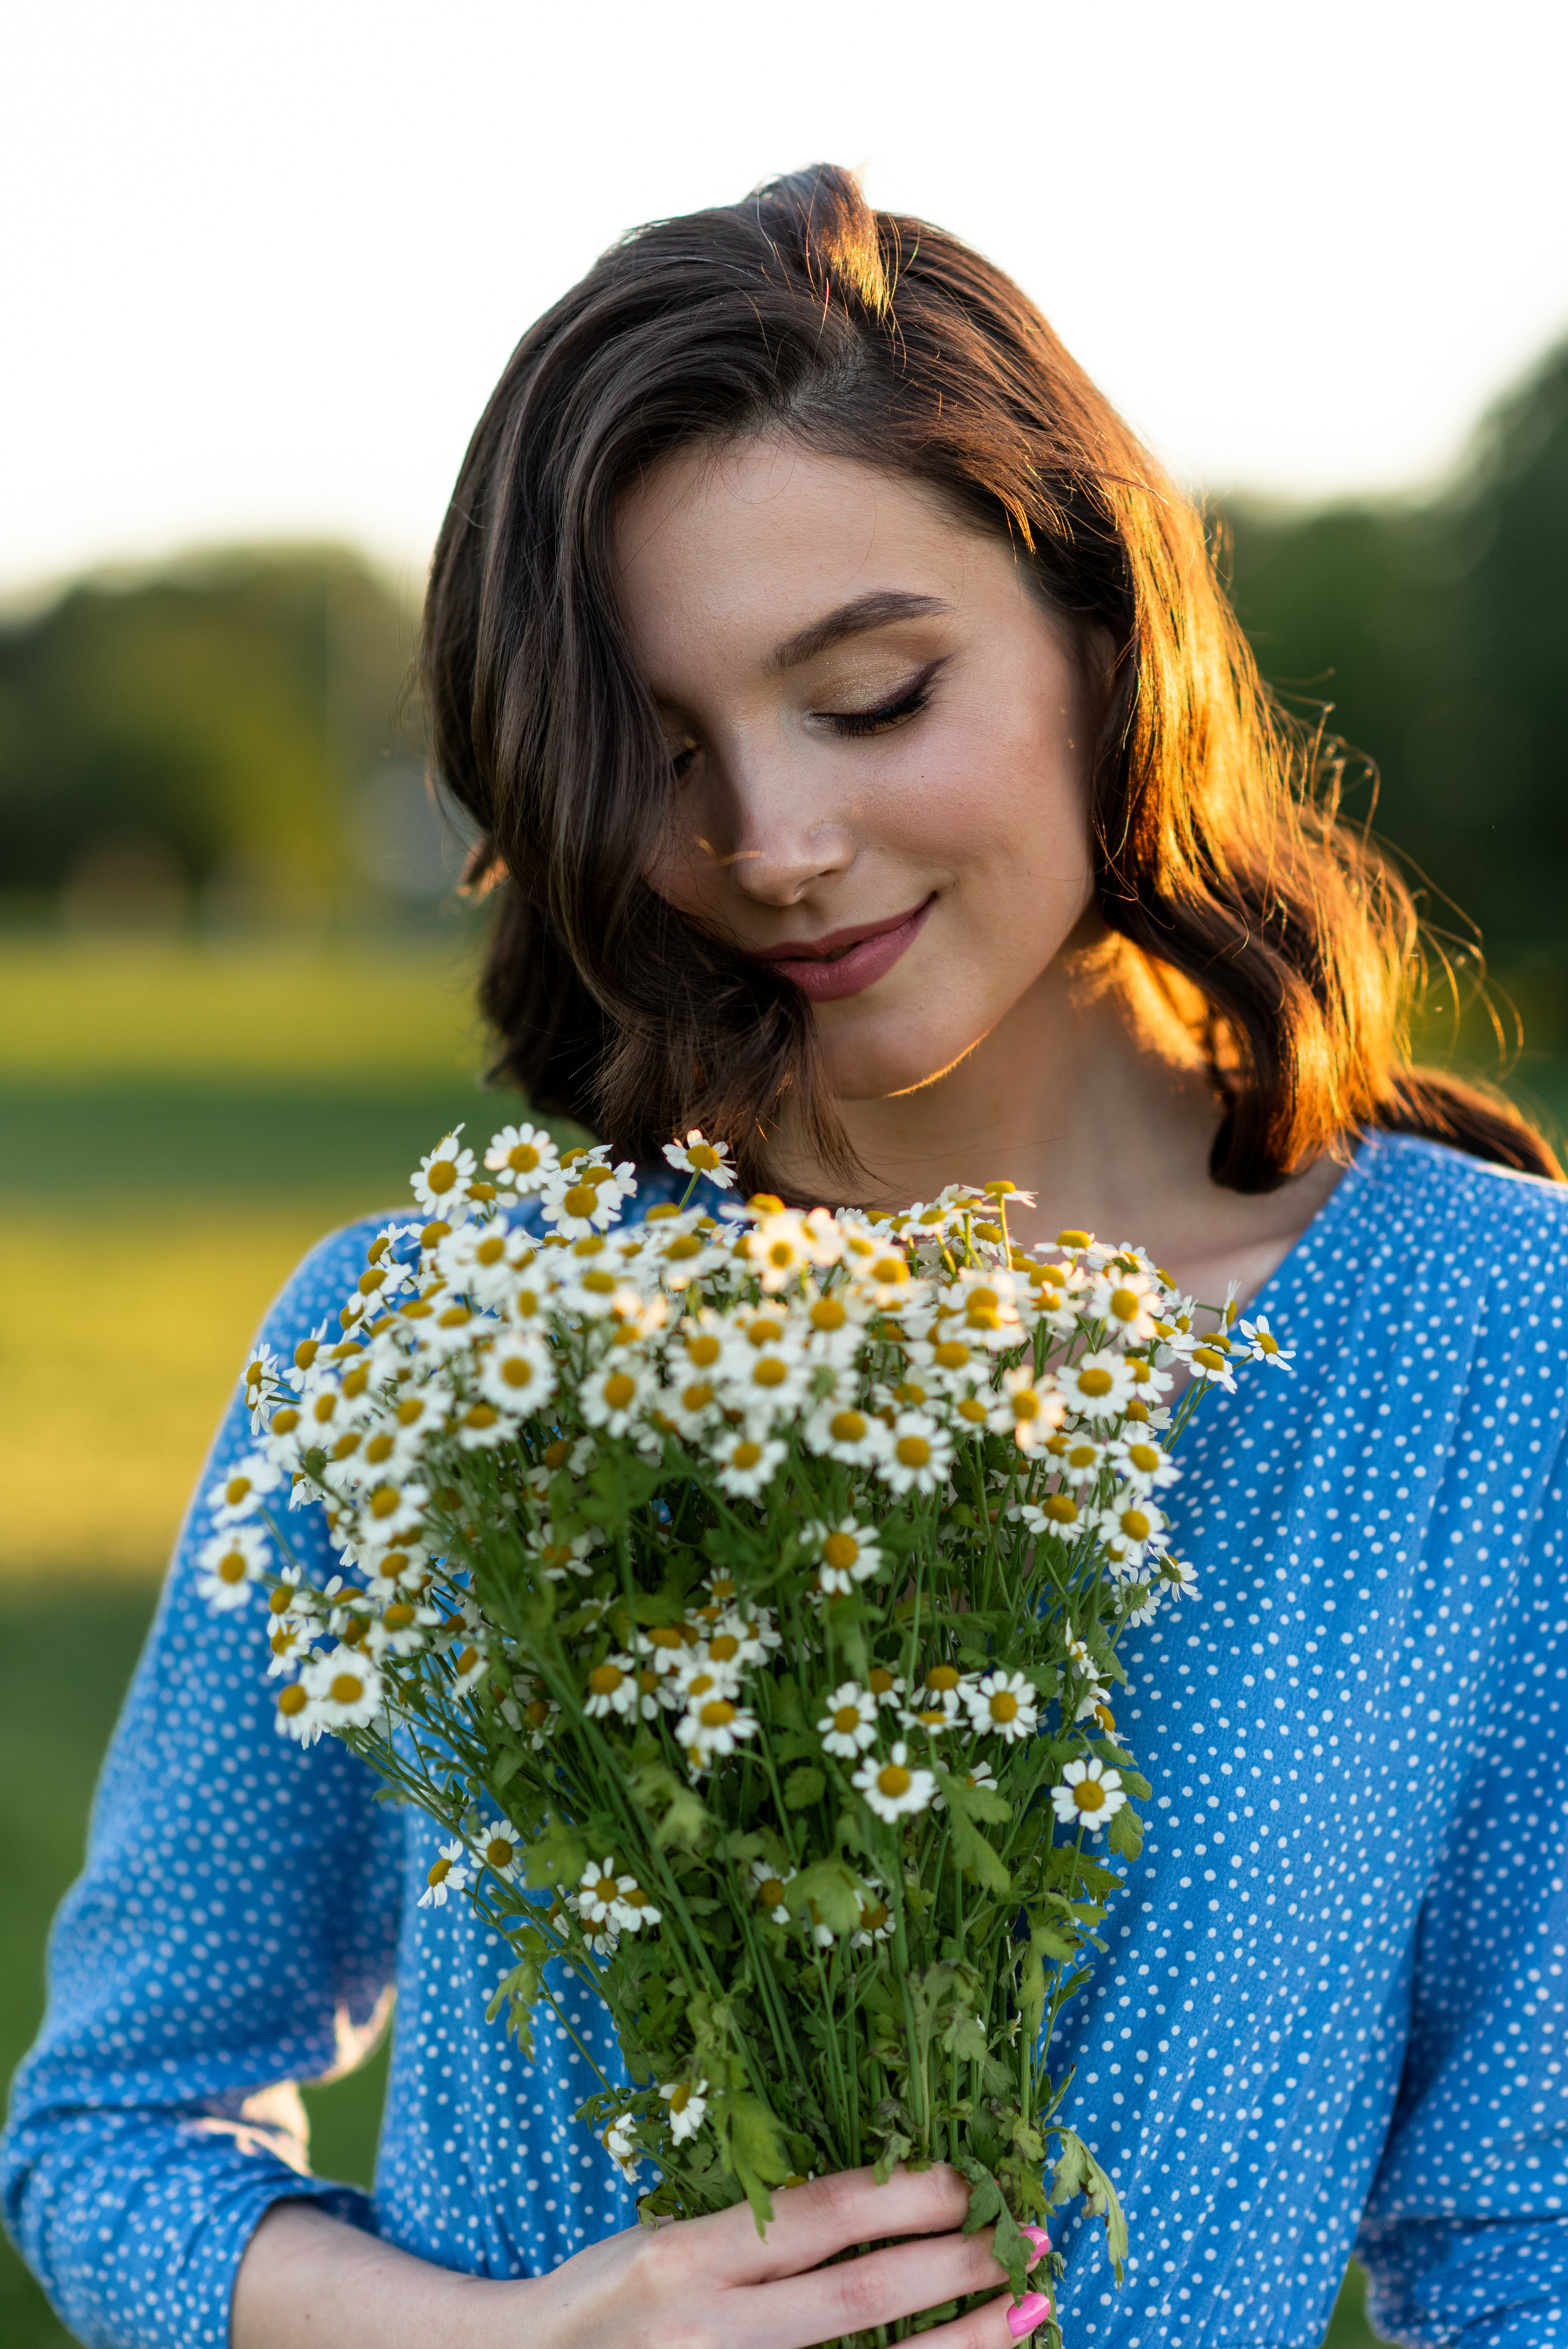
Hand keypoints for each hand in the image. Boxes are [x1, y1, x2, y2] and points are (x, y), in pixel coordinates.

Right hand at [231, 2164, 1050, 2348]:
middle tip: (1027, 2241)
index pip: (819, 2215)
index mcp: (688, 2256)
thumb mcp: (671, 2235)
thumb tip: (877, 2196)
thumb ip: (757, 2224)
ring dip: (959, 2347)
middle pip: (857, 2297)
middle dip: (951, 2269)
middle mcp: (713, 2325)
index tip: (970, 2180)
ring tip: (1028, 2312)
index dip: (903, 2196)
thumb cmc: (613, 2294)